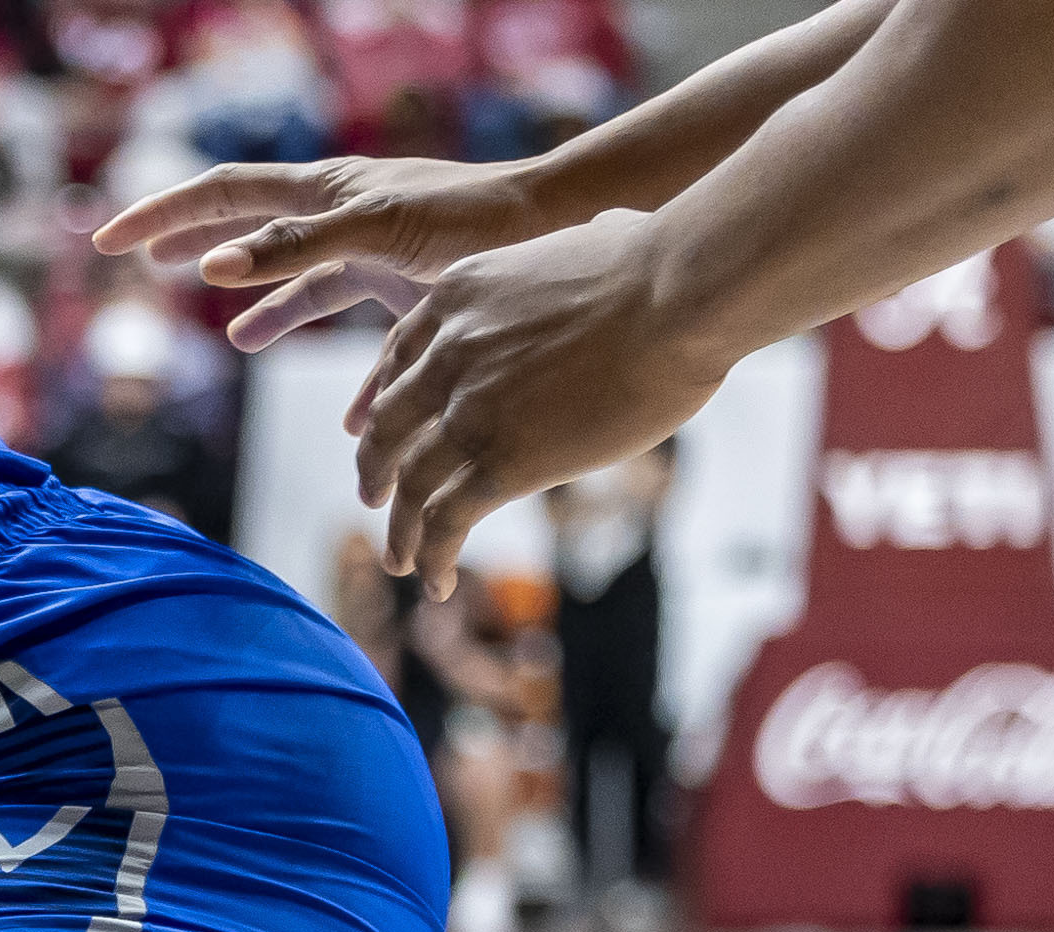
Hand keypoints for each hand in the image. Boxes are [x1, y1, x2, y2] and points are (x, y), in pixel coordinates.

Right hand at [94, 155, 551, 348]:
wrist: (550, 228)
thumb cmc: (467, 219)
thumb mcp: (372, 231)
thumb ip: (292, 250)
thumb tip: (210, 269)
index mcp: (322, 192)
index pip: (221, 195)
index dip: (161, 215)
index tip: (109, 242)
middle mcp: (338, 213)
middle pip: (245, 226)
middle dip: (192, 242)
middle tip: (137, 261)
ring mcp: (369, 248)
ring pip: (297, 281)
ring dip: (263, 307)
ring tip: (236, 339)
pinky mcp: (403, 284)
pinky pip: (356, 326)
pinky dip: (347, 372)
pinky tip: (350, 419)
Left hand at [345, 211, 729, 596]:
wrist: (678, 290)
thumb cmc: (661, 258)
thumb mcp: (588, 236)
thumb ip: (573, 252)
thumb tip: (613, 229)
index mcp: (457, 297)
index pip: (397, 359)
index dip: (380, 400)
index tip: (374, 429)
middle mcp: (446, 355)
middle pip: (386, 426)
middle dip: (376, 468)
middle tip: (374, 498)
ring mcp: (467, 411)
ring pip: (409, 484)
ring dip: (401, 530)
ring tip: (402, 560)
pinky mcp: (500, 461)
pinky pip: (446, 521)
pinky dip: (433, 556)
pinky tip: (438, 579)